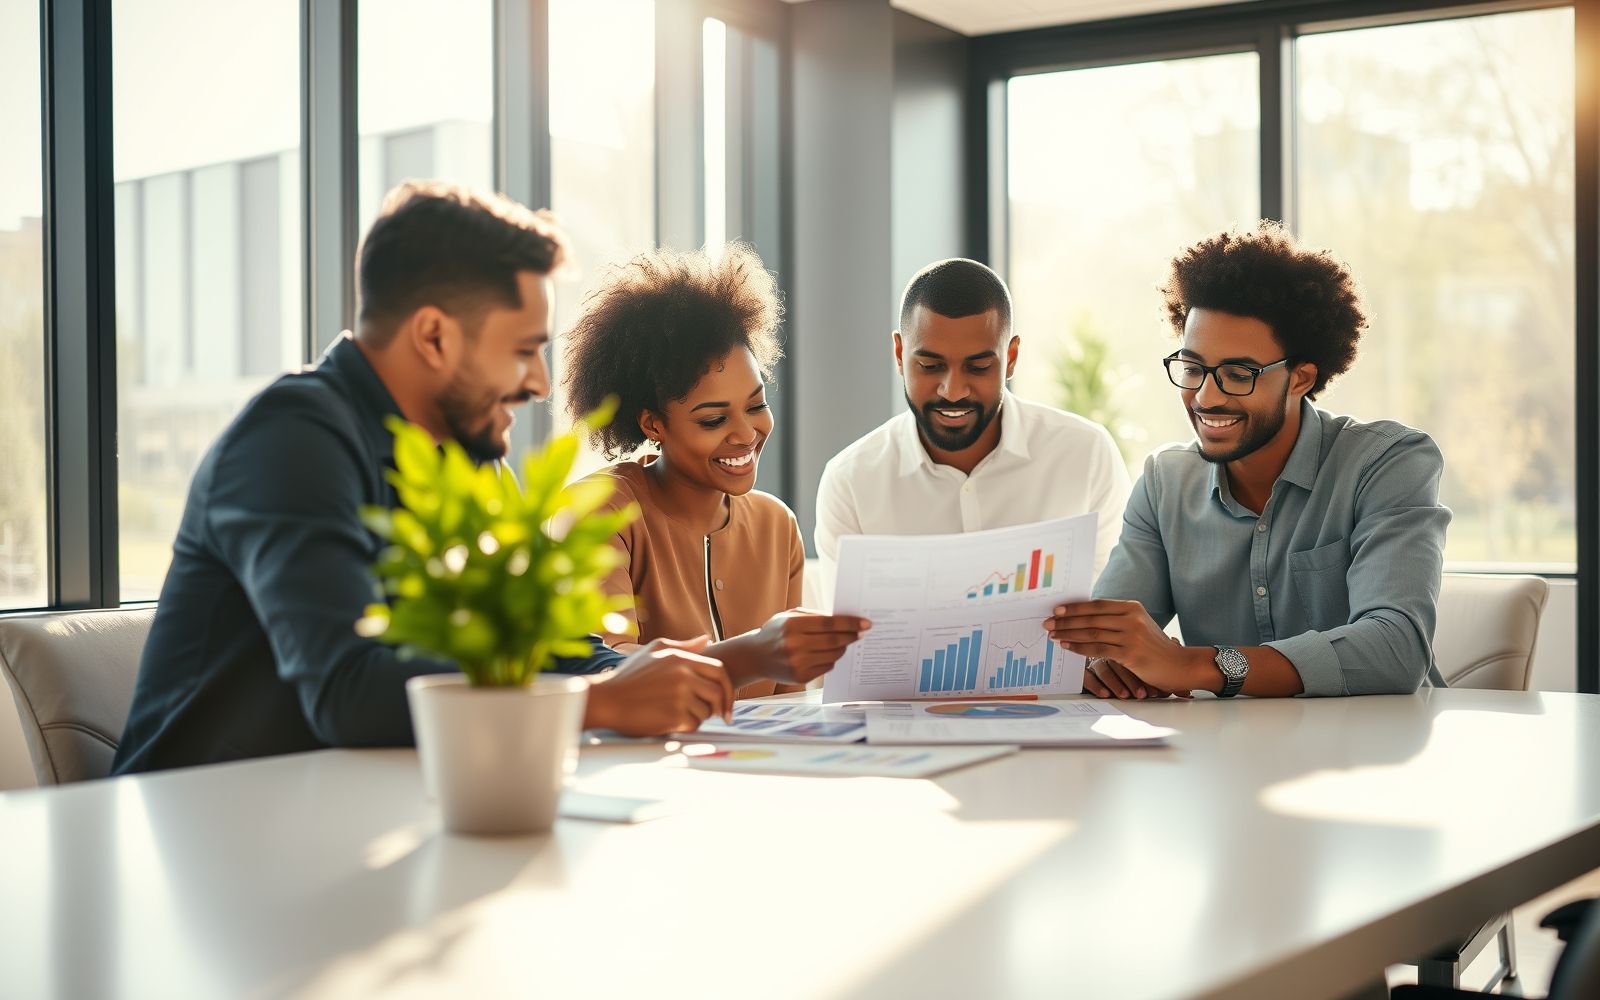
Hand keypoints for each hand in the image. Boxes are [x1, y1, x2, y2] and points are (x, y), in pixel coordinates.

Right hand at [584, 636, 734, 735]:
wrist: (606, 699)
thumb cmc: (629, 676)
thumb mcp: (654, 651)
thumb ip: (683, 646)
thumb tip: (707, 639)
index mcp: (680, 658)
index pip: (719, 671)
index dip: (728, 687)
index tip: (726, 701)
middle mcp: (683, 675)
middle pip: (718, 693)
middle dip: (719, 706)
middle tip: (717, 715)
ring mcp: (679, 696)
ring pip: (707, 711)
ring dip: (699, 717)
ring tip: (680, 714)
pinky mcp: (673, 717)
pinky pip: (694, 725)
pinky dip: (687, 726)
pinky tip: (671, 721)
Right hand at [715, 609, 871, 686]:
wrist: (755, 656)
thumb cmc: (777, 631)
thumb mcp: (790, 616)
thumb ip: (816, 616)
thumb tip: (845, 620)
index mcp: (792, 625)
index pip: (829, 624)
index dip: (850, 623)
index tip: (866, 623)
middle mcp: (794, 645)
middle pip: (834, 641)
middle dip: (851, 636)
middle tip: (861, 633)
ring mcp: (797, 663)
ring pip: (833, 655)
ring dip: (843, 648)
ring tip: (845, 642)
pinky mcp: (800, 677)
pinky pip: (826, 667)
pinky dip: (831, 659)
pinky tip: (828, 653)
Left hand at [1044, 599, 1206, 696]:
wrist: (1180, 665)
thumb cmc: (1155, 647)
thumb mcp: (1138, 625)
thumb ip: (1116, 619)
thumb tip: (1084, 617)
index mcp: (1132, 607)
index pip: (1097, 604)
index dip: (1074, 607)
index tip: (1056, 609)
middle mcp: (1131, 618)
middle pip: (1091, 617)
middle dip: (1066, 620)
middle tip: (1047, 622)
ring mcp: (1131, 635)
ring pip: (1092, 632)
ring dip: (1069, 633)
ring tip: (1052, 635)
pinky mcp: (1130, 653)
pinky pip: (1098, 649)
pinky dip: (1079, 647)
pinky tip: (1066, 646)